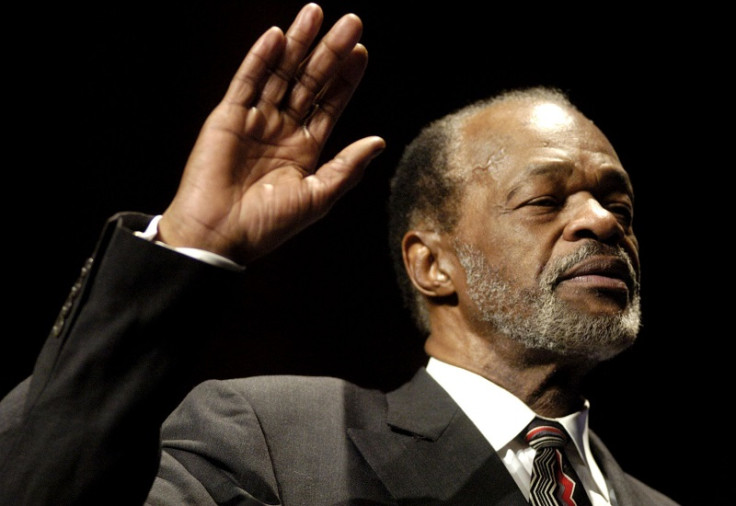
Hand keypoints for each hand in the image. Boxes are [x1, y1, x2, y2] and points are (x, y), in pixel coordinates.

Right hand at [158, 3, 384, 263]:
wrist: (219, 235)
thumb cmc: (267, 224)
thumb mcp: (317, 196)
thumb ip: (347, 167)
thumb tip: (379, 141)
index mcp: (304, 149)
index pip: (330, 104)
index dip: (346, 79)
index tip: (362, 52)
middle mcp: (281, 129)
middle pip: (310, 82)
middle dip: (330, 52)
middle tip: (351, 22)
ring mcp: (254, 120)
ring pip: (280, 74)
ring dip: (298, 44)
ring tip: (316, 14)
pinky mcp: (227, 117)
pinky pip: (247, 82)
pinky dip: (261, 59)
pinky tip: (277, 37)